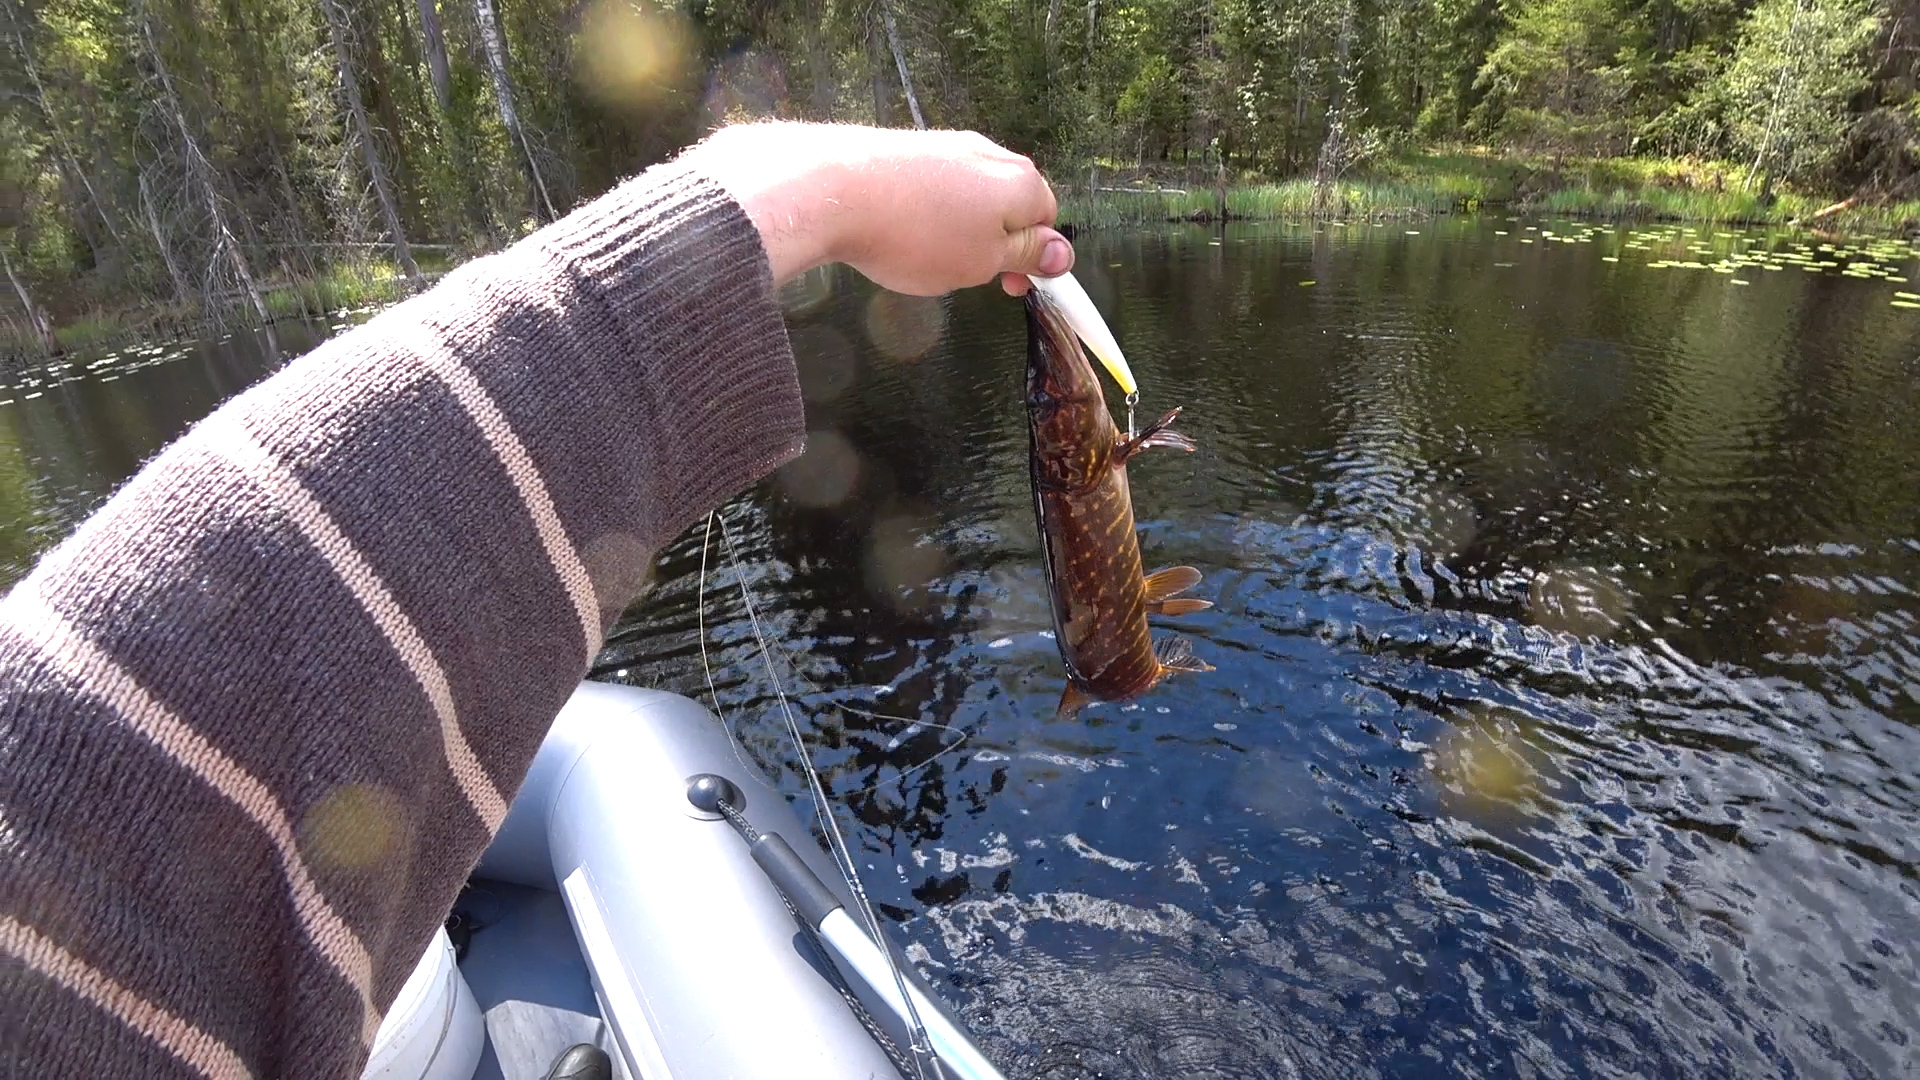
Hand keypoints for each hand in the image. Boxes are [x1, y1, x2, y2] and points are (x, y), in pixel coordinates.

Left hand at [684, 123, 1073, 296]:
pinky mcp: (909, 148)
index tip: (1009, 286)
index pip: (1047, 220)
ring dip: (958, 231)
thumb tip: (1062, 253)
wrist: (835, 189)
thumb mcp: (984, 262)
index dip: (1033, 259)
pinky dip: (925, 214)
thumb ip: (1026, 255)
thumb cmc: (917, 234)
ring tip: (925, 257)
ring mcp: (947, 146)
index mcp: (1022, 182)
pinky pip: (932, 188)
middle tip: (966, 276)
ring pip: (969, 198)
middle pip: (1009, 206)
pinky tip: (899, 233)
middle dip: (994, 243)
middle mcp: (991, 154)